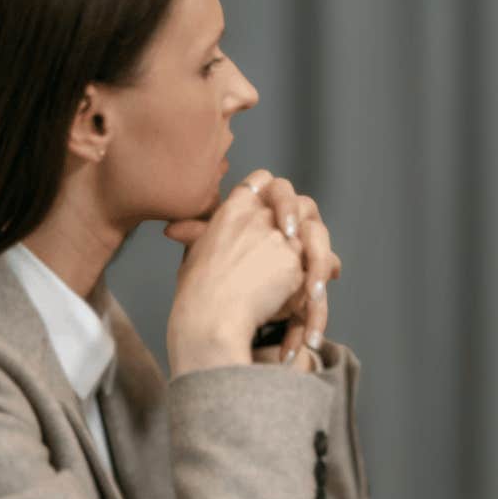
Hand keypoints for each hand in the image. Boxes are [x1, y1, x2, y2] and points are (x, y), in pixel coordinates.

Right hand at [162, 170, 306, 375]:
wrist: (210, 318)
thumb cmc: (196, 292)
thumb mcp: (194, 254)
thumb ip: (201, 235)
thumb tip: (174, 231)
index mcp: (233, 209)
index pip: (262, 179)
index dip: (274, 191)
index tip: (277, 209)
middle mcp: (258, 216)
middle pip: (296, 201)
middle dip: (304, 220)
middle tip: (305, 240)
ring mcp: (279, 237)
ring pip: (313, 232)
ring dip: (318, 251)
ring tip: (323, 272)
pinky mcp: (295, 260)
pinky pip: (314, 265)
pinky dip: (315, 279)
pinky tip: (314, 294)